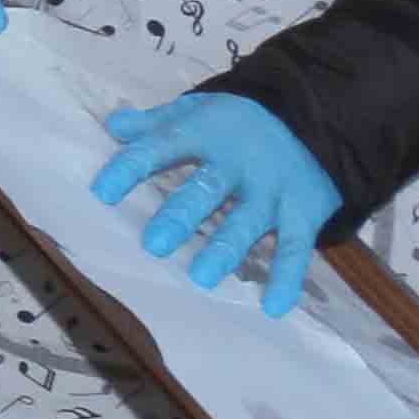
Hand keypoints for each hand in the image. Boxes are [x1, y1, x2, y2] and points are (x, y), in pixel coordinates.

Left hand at [93, 93, 340, 316]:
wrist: (317, 117)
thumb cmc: (239, 122)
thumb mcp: (198, 111)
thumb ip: (157, 123)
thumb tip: (114, 126)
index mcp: (205, 133)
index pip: (161, 148)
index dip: (131, 168)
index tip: (101, 192)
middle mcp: (238, 163)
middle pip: (206, 190)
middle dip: (180, 217)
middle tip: (153, 245)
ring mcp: (272, 190)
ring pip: (247, 222)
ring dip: (225, 250)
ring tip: (201, 278)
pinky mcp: (302, 212)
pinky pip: (296, 248)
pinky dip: (287, 278)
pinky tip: (273, 307)